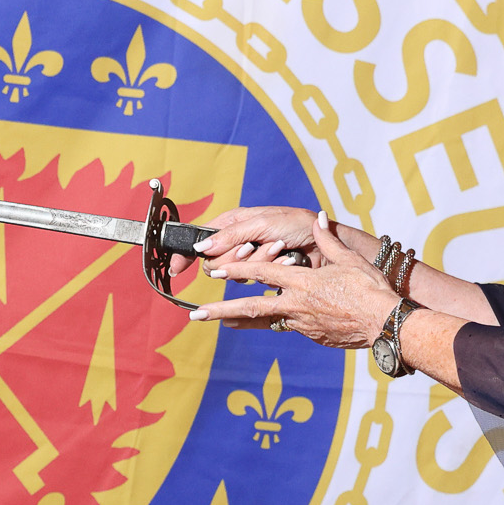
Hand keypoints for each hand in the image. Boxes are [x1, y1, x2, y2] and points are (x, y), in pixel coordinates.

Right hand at [177, 205, 325, 278]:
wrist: (326, 244)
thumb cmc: (297, 224)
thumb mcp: (261, 223)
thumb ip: (230, 236)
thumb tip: (201, 248)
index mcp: (233, 223)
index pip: (200, 239)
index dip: (186, 253)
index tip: (177, 267)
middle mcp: (238, 241)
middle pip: (215, 262)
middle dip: (236, 257)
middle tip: (253, 246)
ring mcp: (250, 259)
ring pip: (235, 274)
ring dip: (259, 261)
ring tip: (279, 249)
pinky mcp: (263, 274)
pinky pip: (254, 282)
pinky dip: (271, 271)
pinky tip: (286, 259)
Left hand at [188, 213, 398, 342]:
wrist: (386, 324)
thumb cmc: (370, 290)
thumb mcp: (349, 261)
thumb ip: (328, 241)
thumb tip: (321, 219)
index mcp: (303, 282)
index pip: (262, 272)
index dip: (238, 270)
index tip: (217, 270)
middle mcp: (296, 303)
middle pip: (251, 306)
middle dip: (220, 309)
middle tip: (196, 313)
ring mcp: (301, 322)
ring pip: (262, 319)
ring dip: (235, 319)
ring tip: (213, 320)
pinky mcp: (310, 334)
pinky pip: (284, 326)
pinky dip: (266, 322)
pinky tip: (250, 323)